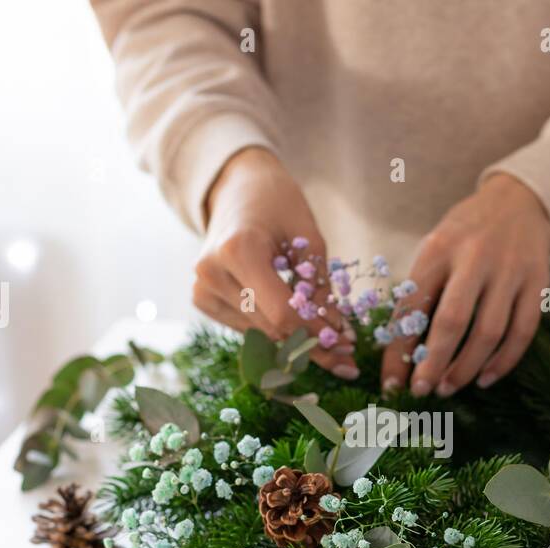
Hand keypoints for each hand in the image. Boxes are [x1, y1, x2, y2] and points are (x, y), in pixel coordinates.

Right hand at [195, 147, 356, 377]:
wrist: (236, 188)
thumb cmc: (278, 204)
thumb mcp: (309, 238)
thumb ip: (320, 289)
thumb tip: (338, 337)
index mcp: (238, 250)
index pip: (282, 312)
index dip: (317, 334)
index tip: (347, 345)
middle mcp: (212, 273)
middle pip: (271, 328)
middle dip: (312, 344)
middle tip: (347, 356)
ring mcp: (202, 289)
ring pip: (260, 334)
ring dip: (296, 341)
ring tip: (330, 344)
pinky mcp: (202, 300)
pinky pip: (247, 328)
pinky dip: (275, 330)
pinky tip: (297, 326)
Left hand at [382, 173, 549, 395]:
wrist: (519, 200)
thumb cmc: (465, 235)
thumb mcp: (436, 249)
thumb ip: (422, 292)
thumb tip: (402, 354)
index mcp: (439, 249)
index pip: (412, 307)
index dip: (398, 350)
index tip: (390, 383)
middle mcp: (475, 258)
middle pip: (452, 321)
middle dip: (433, 364)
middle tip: (422, 392)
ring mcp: (510, 270)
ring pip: (489, 332)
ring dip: (466, 368)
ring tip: (449, 388)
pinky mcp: (537, 282)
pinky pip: (522, 331)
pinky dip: (503, 361)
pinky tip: (485, 378)